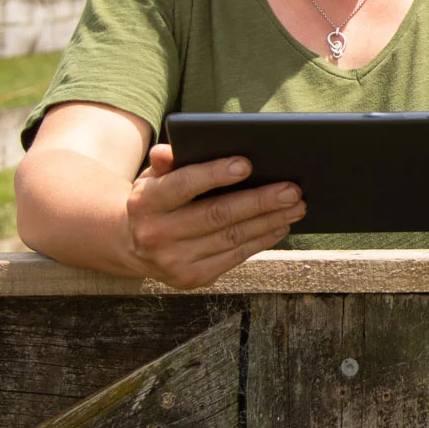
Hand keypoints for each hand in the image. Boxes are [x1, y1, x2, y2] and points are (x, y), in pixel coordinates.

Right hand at [124, 144, 305, 289]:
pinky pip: (235, 256)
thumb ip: (164, 163)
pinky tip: (280, 226)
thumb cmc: (155, 200)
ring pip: (232, 237)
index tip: (246, 163)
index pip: (183, 184)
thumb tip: (168, 150)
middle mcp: (157, 234)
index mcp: (147, 202)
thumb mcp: (152, 177)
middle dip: (260, 201)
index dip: (215, 174)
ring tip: (296, 206)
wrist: (132, 245)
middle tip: (292, 189)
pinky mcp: (193, 277)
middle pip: (217, 215)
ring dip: (270, 221)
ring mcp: (175, 260)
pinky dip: (261, 240)